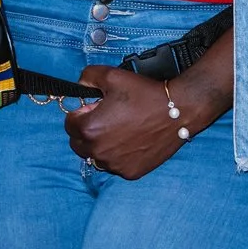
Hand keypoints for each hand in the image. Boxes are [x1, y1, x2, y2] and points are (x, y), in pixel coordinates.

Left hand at [64, 67, 219, 178]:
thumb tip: (80, 84)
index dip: (81, 113)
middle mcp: (98, 152)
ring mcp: (114, 165)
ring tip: (120, 131)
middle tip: (106, 119)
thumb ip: (88, 77)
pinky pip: (115, 166)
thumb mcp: (113, 76)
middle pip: (78, 144)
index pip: (69, 124)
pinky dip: (118, 156)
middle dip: (87, 131)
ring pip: (96, 157)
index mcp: (90, 129)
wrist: (178, 111)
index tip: (95, 108)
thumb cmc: (145, 94)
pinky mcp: (130, 172)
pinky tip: (132, 142)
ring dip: (101, 146)